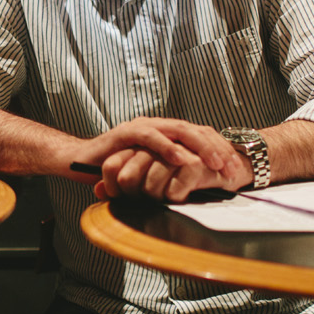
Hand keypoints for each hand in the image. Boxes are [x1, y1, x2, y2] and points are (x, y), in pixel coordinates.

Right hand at [70, 118, 248, 201]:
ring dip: (200, 146)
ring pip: (179, 130)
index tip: (234, 170)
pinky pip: (152, 138)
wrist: (79, 161)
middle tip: (231, 168)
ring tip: (214, 163)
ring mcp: (142, 127)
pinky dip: (168, 148)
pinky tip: (182, 159)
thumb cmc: (114, 169)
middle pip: (196, 130)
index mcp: (166, 134)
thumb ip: (170, 173)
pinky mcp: (126, 133)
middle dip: (217, 148)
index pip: (200, 135)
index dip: (220, 150)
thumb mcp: (149, 172)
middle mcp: (158, 126)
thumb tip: (198, 187)